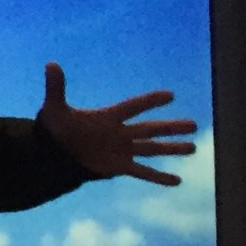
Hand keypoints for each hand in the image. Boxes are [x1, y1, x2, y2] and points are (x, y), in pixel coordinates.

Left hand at [37, 62, 199, 184]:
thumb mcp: (55, 109)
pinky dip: (159, 177)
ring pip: (152, 149)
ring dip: (172, 149)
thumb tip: (50, 64)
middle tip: (194, 124)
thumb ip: (56, 88)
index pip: (133, 107)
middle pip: (150, 128)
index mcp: (108, 117)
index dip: (150, 101)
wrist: (54, 152)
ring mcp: (122, 150)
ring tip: (193, 147)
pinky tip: (177, 181)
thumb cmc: (55, 128)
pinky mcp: (119, 167)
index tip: (170, 95)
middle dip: (171, 127)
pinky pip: (143, 172)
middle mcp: (120, 132)